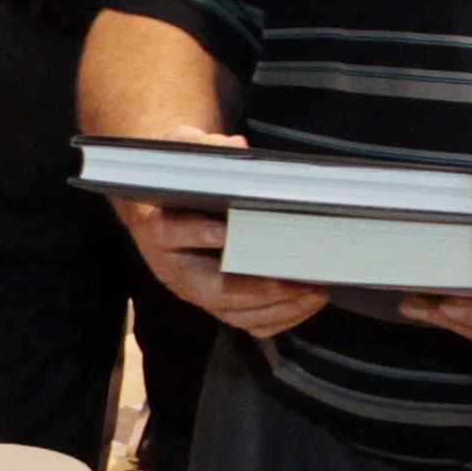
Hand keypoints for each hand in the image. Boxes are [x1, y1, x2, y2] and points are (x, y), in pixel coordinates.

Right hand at [113, 166, 330, 339]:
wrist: (156, 208)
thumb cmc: (173, 180)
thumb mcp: (179, 152)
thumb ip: (202, 149)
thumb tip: (235, 148)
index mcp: (159, 228)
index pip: (173, 234)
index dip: (201, 233)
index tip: (230, 230)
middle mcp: (173, 268)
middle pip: (213, 288)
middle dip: (260, 287)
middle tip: (299, 278)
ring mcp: (194, 291)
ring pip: (234, 312)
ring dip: (278, 306)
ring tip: (315, 290)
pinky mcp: (214, 303)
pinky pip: (247, 322)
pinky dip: (279, 318)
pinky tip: (307, 302)